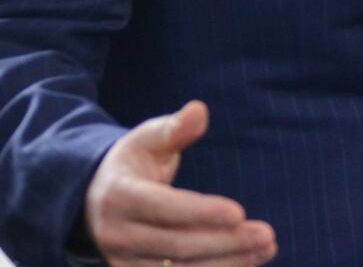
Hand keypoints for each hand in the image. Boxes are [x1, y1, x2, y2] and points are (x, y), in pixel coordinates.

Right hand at [84, 101, 276, 265]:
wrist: (95, 200)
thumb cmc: (134, 162)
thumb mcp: (148, 139)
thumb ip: (175, 129)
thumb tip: (199, 110)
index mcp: (119, 195)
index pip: (163, 208)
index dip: (200, 213)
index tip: (239, 212)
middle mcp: (117, 234)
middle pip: (177, 246)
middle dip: (225, 242)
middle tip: (267, 234)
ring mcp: (124, 261)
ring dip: (228, 263)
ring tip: (267, 248)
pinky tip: (249, 263)